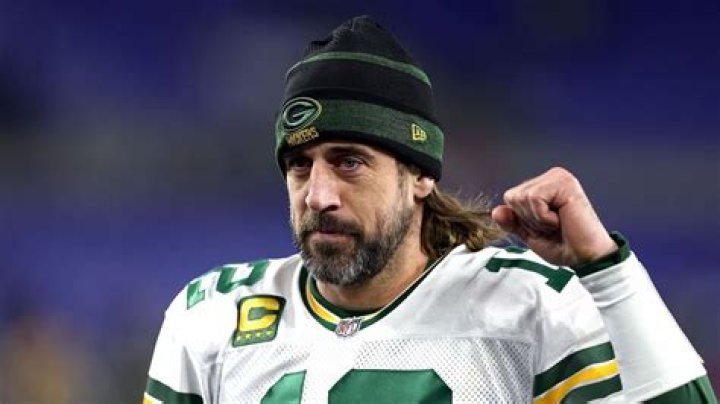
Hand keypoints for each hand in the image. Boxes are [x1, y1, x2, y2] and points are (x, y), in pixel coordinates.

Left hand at [491, 167, 617, 266]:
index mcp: (543, 185)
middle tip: (553, 226)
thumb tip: (495, 212)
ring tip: (558, 223)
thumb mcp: (530, 234)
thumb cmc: (563, 245)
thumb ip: (513, 222)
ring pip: (522, 198)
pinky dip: (544, 217)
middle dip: (529, 219)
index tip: (545, 226)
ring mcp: (559, 177)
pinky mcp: (565, 183)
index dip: (522, 219)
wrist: (586, 258)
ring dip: (538, 219)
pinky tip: (562, 219)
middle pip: (513, 196)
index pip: (511, 198)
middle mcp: (551, 177)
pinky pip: (534, 199)